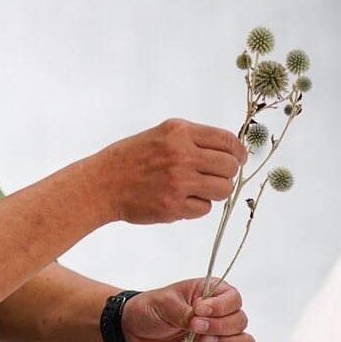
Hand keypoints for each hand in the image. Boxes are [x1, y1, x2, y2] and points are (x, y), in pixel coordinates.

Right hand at [93, 119, 246, 223]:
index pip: (227, 141)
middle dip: (227, 173)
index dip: (238, 152)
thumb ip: (192, 139)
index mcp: (179, 132)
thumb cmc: (130, 158)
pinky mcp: (174, 206)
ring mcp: (178, 182)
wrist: (102, 183)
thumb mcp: (161, 135)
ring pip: (223, 189)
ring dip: (215, 191)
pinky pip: (205, 208)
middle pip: (229, 167)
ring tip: (198, 189)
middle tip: (215, 176)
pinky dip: (197, 206)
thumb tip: (228, 151)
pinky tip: (180, 199)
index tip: (238, 159)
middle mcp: (181, 155)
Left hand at [121, 278, 263, 341]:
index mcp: (210, 293)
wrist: (135, 333)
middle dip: (219, 326)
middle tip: (194, 327)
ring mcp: (221, 336)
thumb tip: (199, 321)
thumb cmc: (151, 310)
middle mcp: (221, 314)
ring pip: (244, 340)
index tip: (199, 310)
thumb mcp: (164, 304)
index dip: (220, 306)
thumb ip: (184, 313)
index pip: (232, 298)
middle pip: (240, 320)